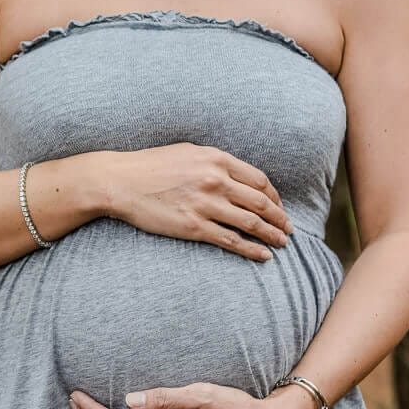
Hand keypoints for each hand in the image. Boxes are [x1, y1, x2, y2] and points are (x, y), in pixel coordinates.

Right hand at [101, 143, 294, 261]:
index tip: (279, 207)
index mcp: (216, 159)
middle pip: (261, 202)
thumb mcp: (187, 152)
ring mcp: (205, 205)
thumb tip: (234, 174)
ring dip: (271, 235)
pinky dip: (251, 250)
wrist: (120, 182)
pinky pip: (231, 240)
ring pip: (251, 222)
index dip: (274, 196)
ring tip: (281, 244)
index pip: (259, 180)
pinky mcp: (194, 227)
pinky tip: (262, 256)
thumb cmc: (150, 166)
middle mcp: (216, 180)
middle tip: (288, 229)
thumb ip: (213, 161)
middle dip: (280, 218)